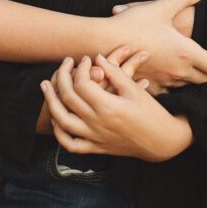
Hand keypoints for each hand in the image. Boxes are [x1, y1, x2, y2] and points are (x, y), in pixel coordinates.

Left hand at [41, 54, 192, 161]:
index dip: (82, 66)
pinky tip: (56, 117)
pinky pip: (69, 143)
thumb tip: (97, 58)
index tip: (88, 58)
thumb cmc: (150, 112)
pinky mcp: (95, 148)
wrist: (161, 141)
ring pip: (62, 121)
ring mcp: (94, 138)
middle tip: (66, 62)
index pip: (82, 83)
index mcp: (108, 106)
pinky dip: (59, 131)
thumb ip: (114, 73)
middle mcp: (97, 123)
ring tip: (46, 85)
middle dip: (63, 75)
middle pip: (68, 97)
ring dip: (51, 101)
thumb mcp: (134, 90)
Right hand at [104, 0, 206, 88]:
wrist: (105, 43)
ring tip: (200, 68)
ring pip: (190, 85)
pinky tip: (174, 75)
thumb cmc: (135, 23)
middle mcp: (179, 71)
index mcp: (186, 53)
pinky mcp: (152, 85)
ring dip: (198, 78)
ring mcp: (165, 81)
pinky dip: (178, 84)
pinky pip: (171, 90)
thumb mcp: (161, 5)